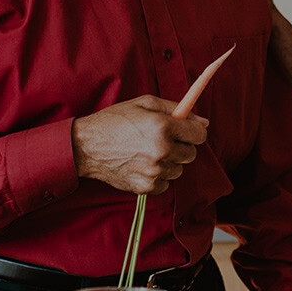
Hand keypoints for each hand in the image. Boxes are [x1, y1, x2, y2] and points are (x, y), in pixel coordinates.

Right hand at [73, 95, 208, 194]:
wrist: (87, 145)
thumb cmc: (116, 120)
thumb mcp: (145, 103)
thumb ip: (177, 109)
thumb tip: (204, 122)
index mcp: (163, 126)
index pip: (200, 135)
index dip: (193, 132)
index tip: (185, 131)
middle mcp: (161, 150)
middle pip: (191, 154)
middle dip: (180, 146)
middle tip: (162, 140)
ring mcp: (154, 171)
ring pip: (178, 169)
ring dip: (168, 162)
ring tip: (147, 152)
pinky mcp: (146, 187)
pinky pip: (165, 183)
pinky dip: (157, 176)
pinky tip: (142, 165)